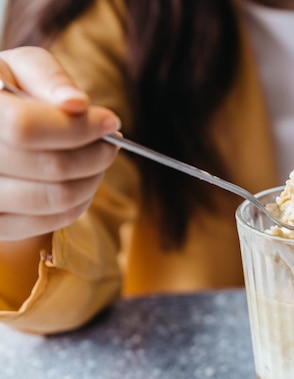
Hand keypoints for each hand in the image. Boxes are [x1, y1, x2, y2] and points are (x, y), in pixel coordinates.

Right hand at [0, 47, 120, 240]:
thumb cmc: (8, 90)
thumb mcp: (22, 68)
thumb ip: (48, 77)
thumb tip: (77, 103)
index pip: (26, 128)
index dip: (78, 127)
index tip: (110, 121)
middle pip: (50, 167)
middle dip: (96, 154)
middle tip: (110, 142)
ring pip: (56, 198)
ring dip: (93, 178)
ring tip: (98, 158)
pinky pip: (50, 222)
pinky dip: (79, 202)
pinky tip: (81, 180)